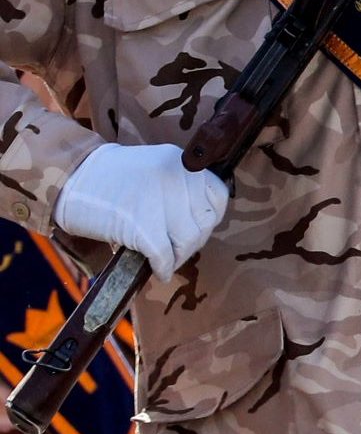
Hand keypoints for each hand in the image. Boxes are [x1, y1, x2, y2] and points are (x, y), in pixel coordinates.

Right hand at [54, 142, 228, 276]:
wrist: (70, 178)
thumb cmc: (109, 176)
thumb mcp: (155, 167)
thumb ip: (179, 185)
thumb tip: (196, 217)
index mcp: (182, 162)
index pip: (217, 194)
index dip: (210, 216)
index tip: (199, 226)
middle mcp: (178, 178)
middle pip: (204, 221)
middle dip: (194, 240)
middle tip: (179, 248)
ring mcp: (161, 202)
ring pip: (189, 240)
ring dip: (180, 256)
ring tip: (168, 259)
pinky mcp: (143, 226)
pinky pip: (165, 255)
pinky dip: (164, 267)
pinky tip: (158, 270)